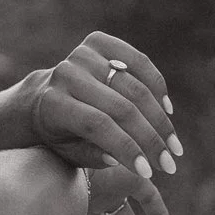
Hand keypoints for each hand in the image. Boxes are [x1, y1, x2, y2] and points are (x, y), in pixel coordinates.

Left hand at [0, 32, 181, 179]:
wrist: (41, 96)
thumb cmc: (58, 133)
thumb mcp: (67, 152)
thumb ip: (91, 157)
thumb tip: (120, 157)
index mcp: (53, 103)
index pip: (97, 125)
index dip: (127, 148)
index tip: (149, 173)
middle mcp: (66, 74)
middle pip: (121, 107)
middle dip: (151, 139)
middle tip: (170, 164)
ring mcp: (82, 54)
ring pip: (135, 87)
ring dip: (160, 119)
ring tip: (174, 145)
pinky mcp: (98, 41)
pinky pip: (139, 62)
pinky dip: (157, 86)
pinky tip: (167, 111)